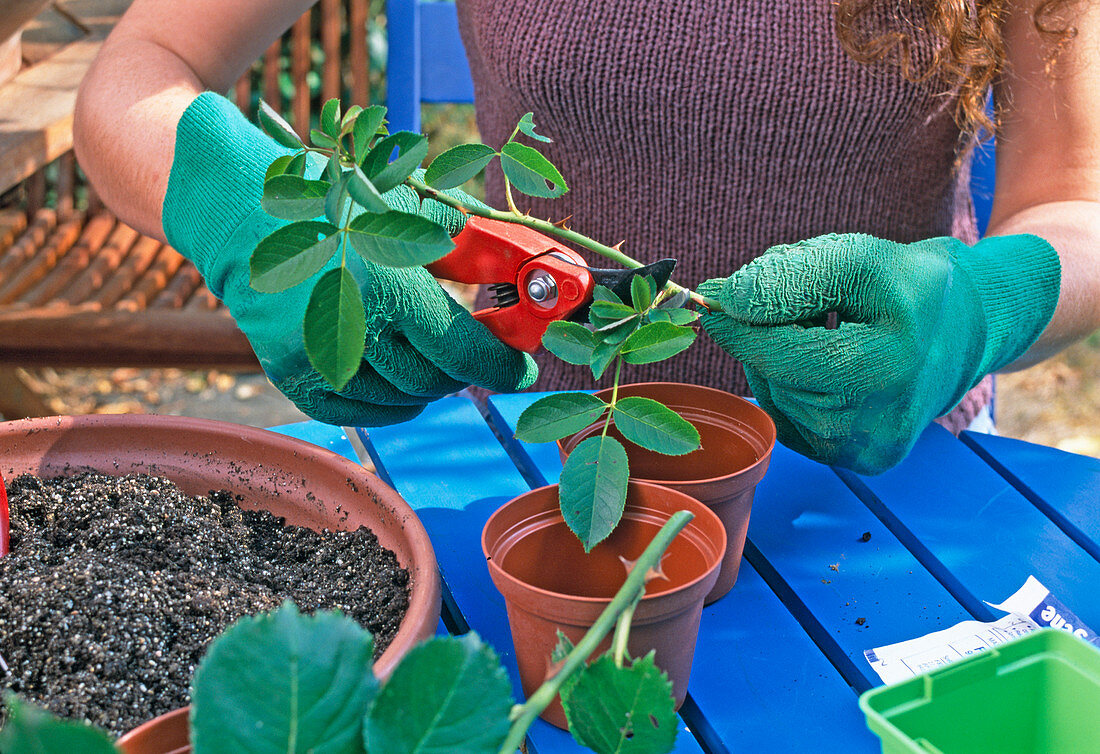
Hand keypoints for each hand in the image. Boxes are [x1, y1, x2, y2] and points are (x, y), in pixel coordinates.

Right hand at [162, 93, 535, 425]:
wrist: (241, 210)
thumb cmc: (333, 201)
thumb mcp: (406, 206)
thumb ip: (463, 239)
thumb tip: (514, 263)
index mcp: (391, 284)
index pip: (464, 351)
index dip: (501, 367)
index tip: (521, 370)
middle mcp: (355, 327)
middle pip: (435, 380)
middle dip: (463, 370)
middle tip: (472, 352)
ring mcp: (320, 357)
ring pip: (401, 401)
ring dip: (426, 385)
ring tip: (426, 354)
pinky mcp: (292, 375)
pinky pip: (360, 412)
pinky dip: (387, 404)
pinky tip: (392, 378)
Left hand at [698, 232, 1059, 473]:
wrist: (965, 327)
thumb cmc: (905, 287)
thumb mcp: (855, 258)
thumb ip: (788, 277)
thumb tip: (722, 300)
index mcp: (889, 366)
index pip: (783, 353)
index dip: (740, 324)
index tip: (712, 297)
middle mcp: (881, 421)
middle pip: (776, 376)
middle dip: (767, 334)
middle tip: (795, 304)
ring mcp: (871, 449)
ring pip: (779, 398)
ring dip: (780, 359)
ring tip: (822, 332)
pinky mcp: (863, 461)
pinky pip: (794, 420)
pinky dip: (794, 387)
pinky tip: (827, 365)